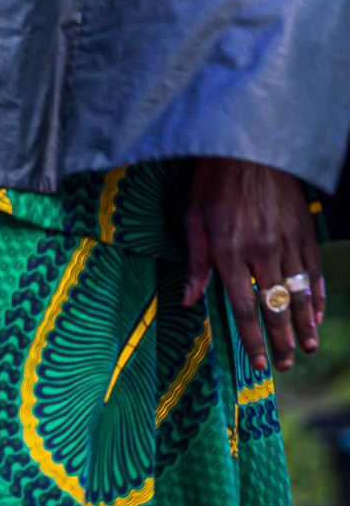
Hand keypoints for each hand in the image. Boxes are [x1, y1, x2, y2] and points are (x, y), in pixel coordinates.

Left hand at [182, 157, 324, 372]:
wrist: (249, 139)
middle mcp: (261, 248)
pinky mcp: (303, 228)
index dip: (251, 338)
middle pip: (274, 306)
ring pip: (298, 293)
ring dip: (303, 324)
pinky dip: (316, 295)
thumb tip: (189, 299)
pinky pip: (313, 269)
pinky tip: (317, 313)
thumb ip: (196, 260)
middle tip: (283, 365)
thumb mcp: (194, 213)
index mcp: (229, 248)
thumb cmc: (214, 175)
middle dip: (279, 340)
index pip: (243, 305)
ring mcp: (286, 239)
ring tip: (305, 348)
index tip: (258, 362)